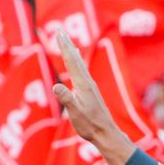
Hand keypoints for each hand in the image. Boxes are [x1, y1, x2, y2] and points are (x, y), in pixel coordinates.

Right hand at [52, 31, 135, 164]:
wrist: (106, 133)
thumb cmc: (90, 125)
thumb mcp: (75, 113)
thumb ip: (66, 99)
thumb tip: (57, 86)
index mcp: (83, 85)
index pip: (71, 61)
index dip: (64, 47)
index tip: (59, 33)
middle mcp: (88, 83)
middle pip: (76, 60)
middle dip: (67, 45)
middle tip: (61, 31)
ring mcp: (90, 87)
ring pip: (79, 65)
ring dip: (72, 52)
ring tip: (68, 42)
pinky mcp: (91, 93)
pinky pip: (82, 72)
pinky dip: (78, 64)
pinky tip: (78, 64)